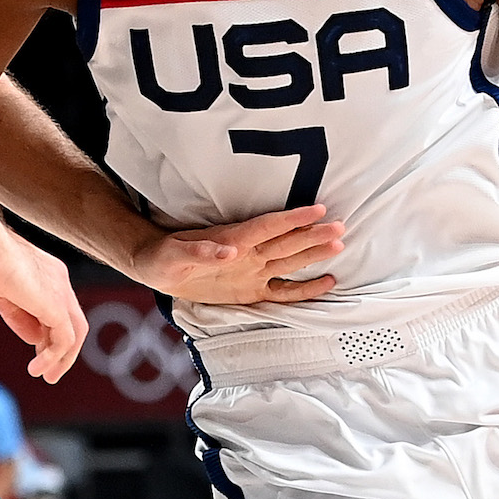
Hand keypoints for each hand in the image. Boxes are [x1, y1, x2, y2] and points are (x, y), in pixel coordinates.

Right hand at [0, 229, 85, 382]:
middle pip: (71, 321)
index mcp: (44, 273)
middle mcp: (57, 280)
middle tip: (48, 374)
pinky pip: (65, 338)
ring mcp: (59, 290)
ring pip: (74, 332)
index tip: (33, 352)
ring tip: (47, 376)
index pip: (55, 310)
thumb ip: (17, 315)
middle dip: (61, 351)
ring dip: (63, 359)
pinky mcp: (54, 304)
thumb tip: (35, 339)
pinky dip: (54, 357)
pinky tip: (36, 368)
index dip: (46, 335)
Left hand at [130, 204, 345, 304]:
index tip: (318, 209)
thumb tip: (228, 251)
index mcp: (233, 240)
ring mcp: (253, 270)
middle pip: (286, 241)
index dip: (291, 218)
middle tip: (341, 226)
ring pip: (290, 260)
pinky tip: (327, 282)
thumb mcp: (174, 256)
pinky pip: (283, 290)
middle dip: (313, 234)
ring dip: (313, 253)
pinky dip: (304, 288)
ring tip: (340, 244)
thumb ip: (200, 252)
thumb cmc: (163, 257)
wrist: (156, 267)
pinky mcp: (252, 290)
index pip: (267, 227)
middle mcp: (249, 253)